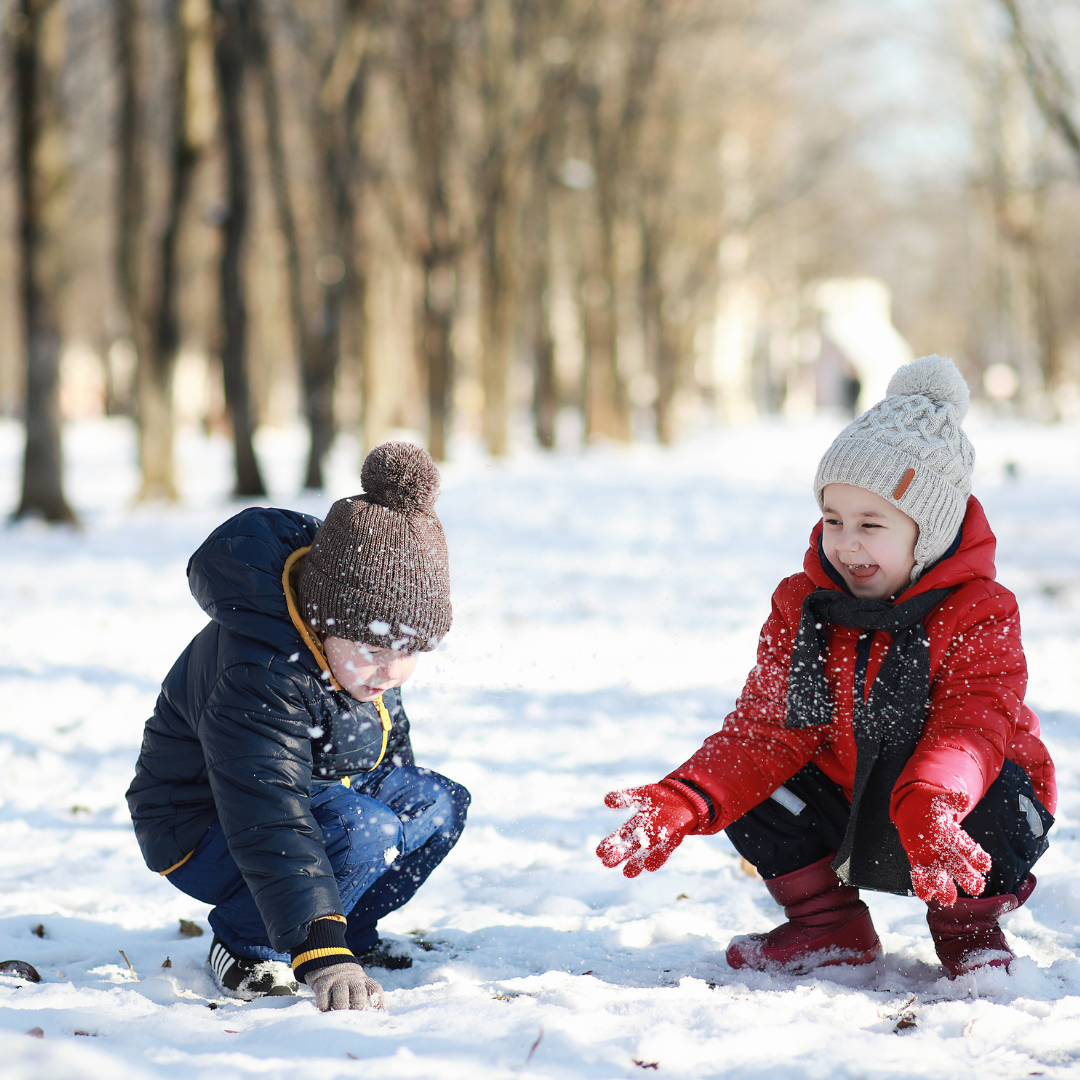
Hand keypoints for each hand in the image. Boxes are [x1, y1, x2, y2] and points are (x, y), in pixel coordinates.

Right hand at [304, 962, 385, 1010]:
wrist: (327, 963)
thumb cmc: (347, 983)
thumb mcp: (358, 984)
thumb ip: (365, 997)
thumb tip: (373, 1018)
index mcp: (364, 980)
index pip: (375, 989)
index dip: (378, 1003)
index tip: (377, 1015)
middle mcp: (352, 979)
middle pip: (359, 993)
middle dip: (358, 1006)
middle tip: (354, 1016)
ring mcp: (337, 981)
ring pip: (341, 996)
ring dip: (341, 1008)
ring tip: (340, 1016)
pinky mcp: (323, 984)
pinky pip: (324, 998)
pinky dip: (325, 1007)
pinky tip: (326, 1011)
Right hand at [596, 782, 698, 877]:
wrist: (684, 798)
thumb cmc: (660, 797)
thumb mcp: (641, 793)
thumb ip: (625, 797)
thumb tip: (606, 800)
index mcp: (635, 824)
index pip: (619, 836)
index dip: (609, 843)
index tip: (598, 852)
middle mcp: (645, 835)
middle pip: (629, 847)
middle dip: (618, 855)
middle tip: (606, 863)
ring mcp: (659, 839)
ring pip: (645, 853)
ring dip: (636, 863)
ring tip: (627, 874)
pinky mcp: (673, 839)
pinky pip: (665, 850)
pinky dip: (658, 858)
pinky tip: (650, 867)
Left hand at [895, 790, 991, 905]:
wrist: (913, 808)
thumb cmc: (931, 804)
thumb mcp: (940, 800)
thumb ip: (952, 800)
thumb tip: (966, 798)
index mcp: (956, 838)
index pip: (971, 851)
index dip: (978, 858)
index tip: (985, 865)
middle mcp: (947, 852)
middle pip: (961, 868)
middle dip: (968, 878)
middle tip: (976, 888)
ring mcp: (932, 858)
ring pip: (942, 876)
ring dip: (945, 886)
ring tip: (948, 897)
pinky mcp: (917, 860)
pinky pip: (921, 875)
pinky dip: (922, 885)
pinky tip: (924, 894)